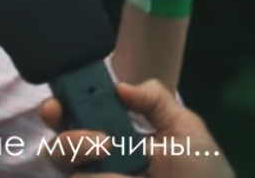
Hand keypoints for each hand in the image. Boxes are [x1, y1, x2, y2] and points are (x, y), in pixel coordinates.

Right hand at [40, 79, 234, 177]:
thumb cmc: (201, 173)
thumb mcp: (186, 129)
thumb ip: (154, 99)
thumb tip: (118, 85)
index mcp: (120, 132)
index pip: (82, 109)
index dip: (66, 96)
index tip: (63, 88)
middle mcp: (99, 154)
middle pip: (59, 127)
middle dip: (53, 114)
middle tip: (58, 111)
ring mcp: (93, 176)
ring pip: (58, 154)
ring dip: (74, 143)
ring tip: (105, 149)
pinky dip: (92, 175)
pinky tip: (116, 176)